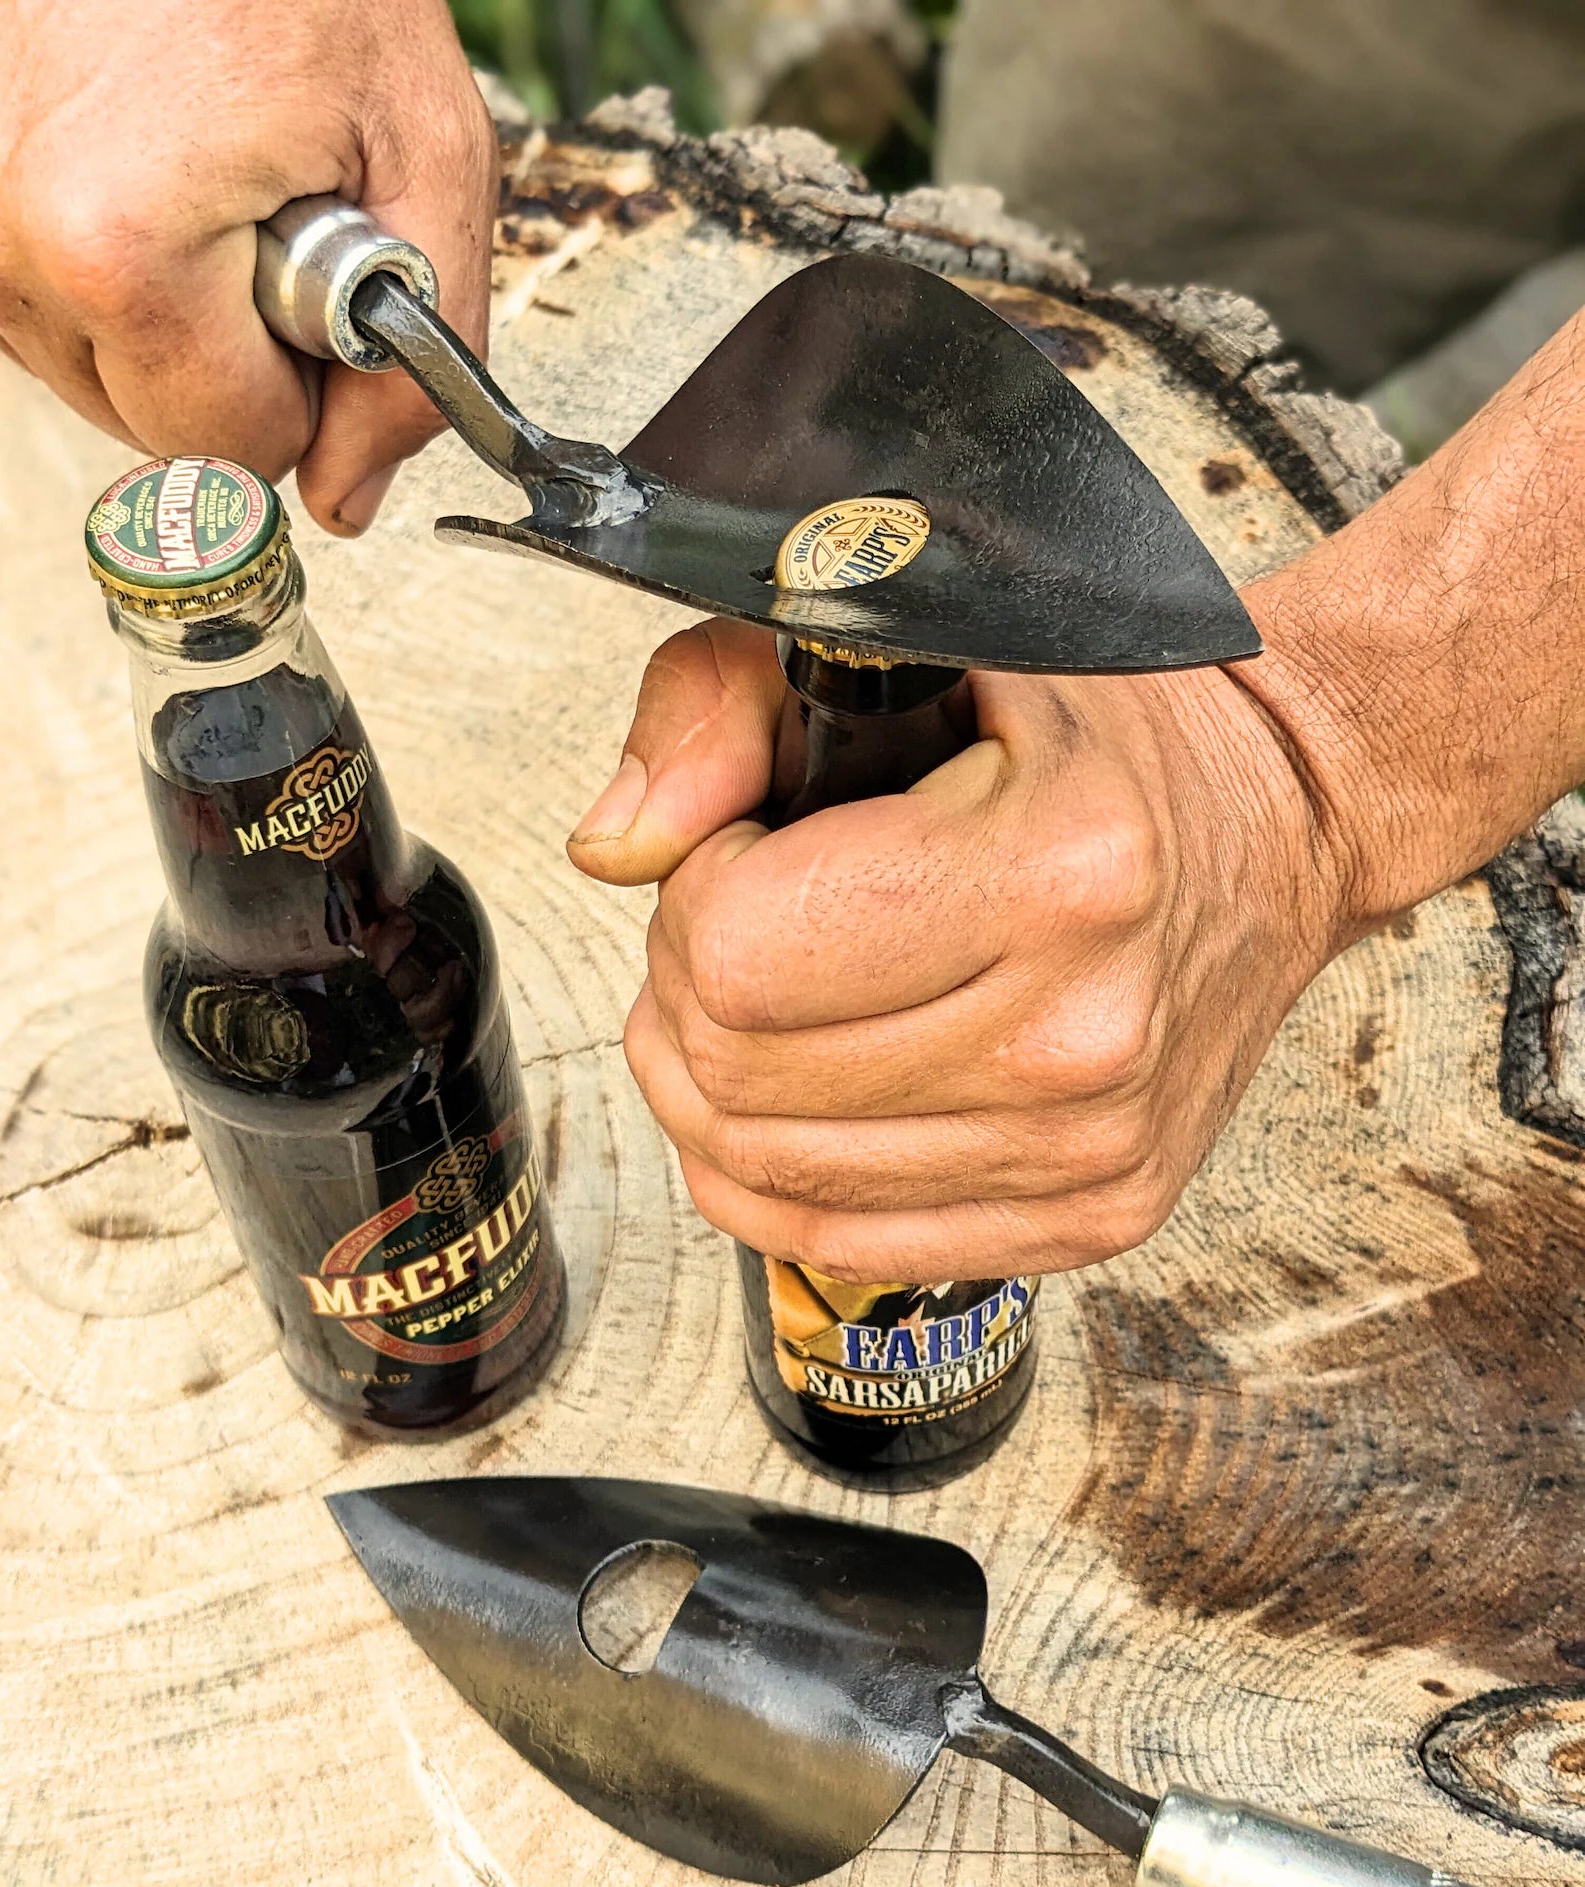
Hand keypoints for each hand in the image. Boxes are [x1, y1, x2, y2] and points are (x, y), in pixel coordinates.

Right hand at [0, 0, 494, 533]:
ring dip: (181, 322)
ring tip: (214, 189)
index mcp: (118, 249)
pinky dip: (124, 282)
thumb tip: (348, 498)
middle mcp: (13, 243)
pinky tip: (160, 185)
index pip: (232, 449)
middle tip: (270, 222)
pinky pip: (58, 317)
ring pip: (105, 380)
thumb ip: (412, 370)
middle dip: (240, 360)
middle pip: (161, 427)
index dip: (306, 392)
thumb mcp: (430, 165)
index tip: (319, 283)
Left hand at [568, 619, 1355, 1282]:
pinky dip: (768, 1165)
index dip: (697, 888)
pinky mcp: (1088, 1217)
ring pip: (759, 1167)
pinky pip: (828, 1235)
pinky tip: (802, 1085)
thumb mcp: (917, 642)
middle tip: (751, 914)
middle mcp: (1083, 1031)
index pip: (737, 953)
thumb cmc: (1099, 735)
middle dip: (690, 982)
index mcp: (1058, 869)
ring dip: (719, 1074)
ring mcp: (1088, 1147)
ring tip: (784, 990)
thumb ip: (722, 704)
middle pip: (733, 1072)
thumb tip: (615, 848)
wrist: (1280, 826)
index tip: (751, 843)